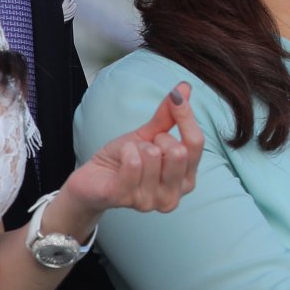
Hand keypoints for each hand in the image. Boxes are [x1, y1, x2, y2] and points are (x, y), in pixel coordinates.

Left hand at [61, 83, 202, 229]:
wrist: (92, 179)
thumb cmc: (124, 160)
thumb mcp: (149, 135)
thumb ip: (169, 115)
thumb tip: (184, 88)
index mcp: (186, 179)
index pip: (196, 143)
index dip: (186, 117)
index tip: (176, 97)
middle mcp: (173, 195)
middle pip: (179, 152)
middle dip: (157, 139)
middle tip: (144, 147)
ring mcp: (150, 201)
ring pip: (153, 155)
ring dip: (136, 147)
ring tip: (129, 157)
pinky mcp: (125, 198)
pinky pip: (132, 163)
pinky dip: (124, 151)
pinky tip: (120, 159)